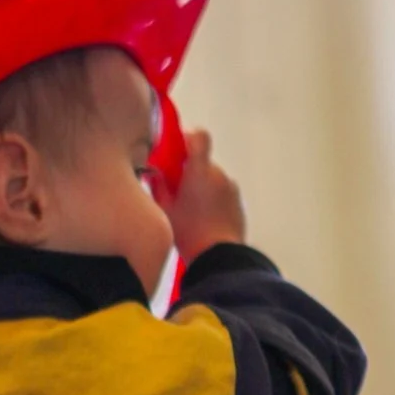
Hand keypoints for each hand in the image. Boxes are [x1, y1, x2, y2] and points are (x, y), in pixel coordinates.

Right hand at [157, 128, 246, 264]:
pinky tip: (203, 221)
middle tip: (175, 192)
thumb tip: (156, 174)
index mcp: (200, 171)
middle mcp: (219, 175)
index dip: (188, 139)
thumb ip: (158, 187)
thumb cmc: (188, 231)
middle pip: (203, 163)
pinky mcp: (239, 204)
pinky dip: (212, 202)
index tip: (177, 151)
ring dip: (201, 189)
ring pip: (213, 180)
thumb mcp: (164, 210)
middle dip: (190, 173)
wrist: (218, 256)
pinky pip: (222, 195)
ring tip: (189, 212)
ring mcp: (232, 189)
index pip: (200, 138)